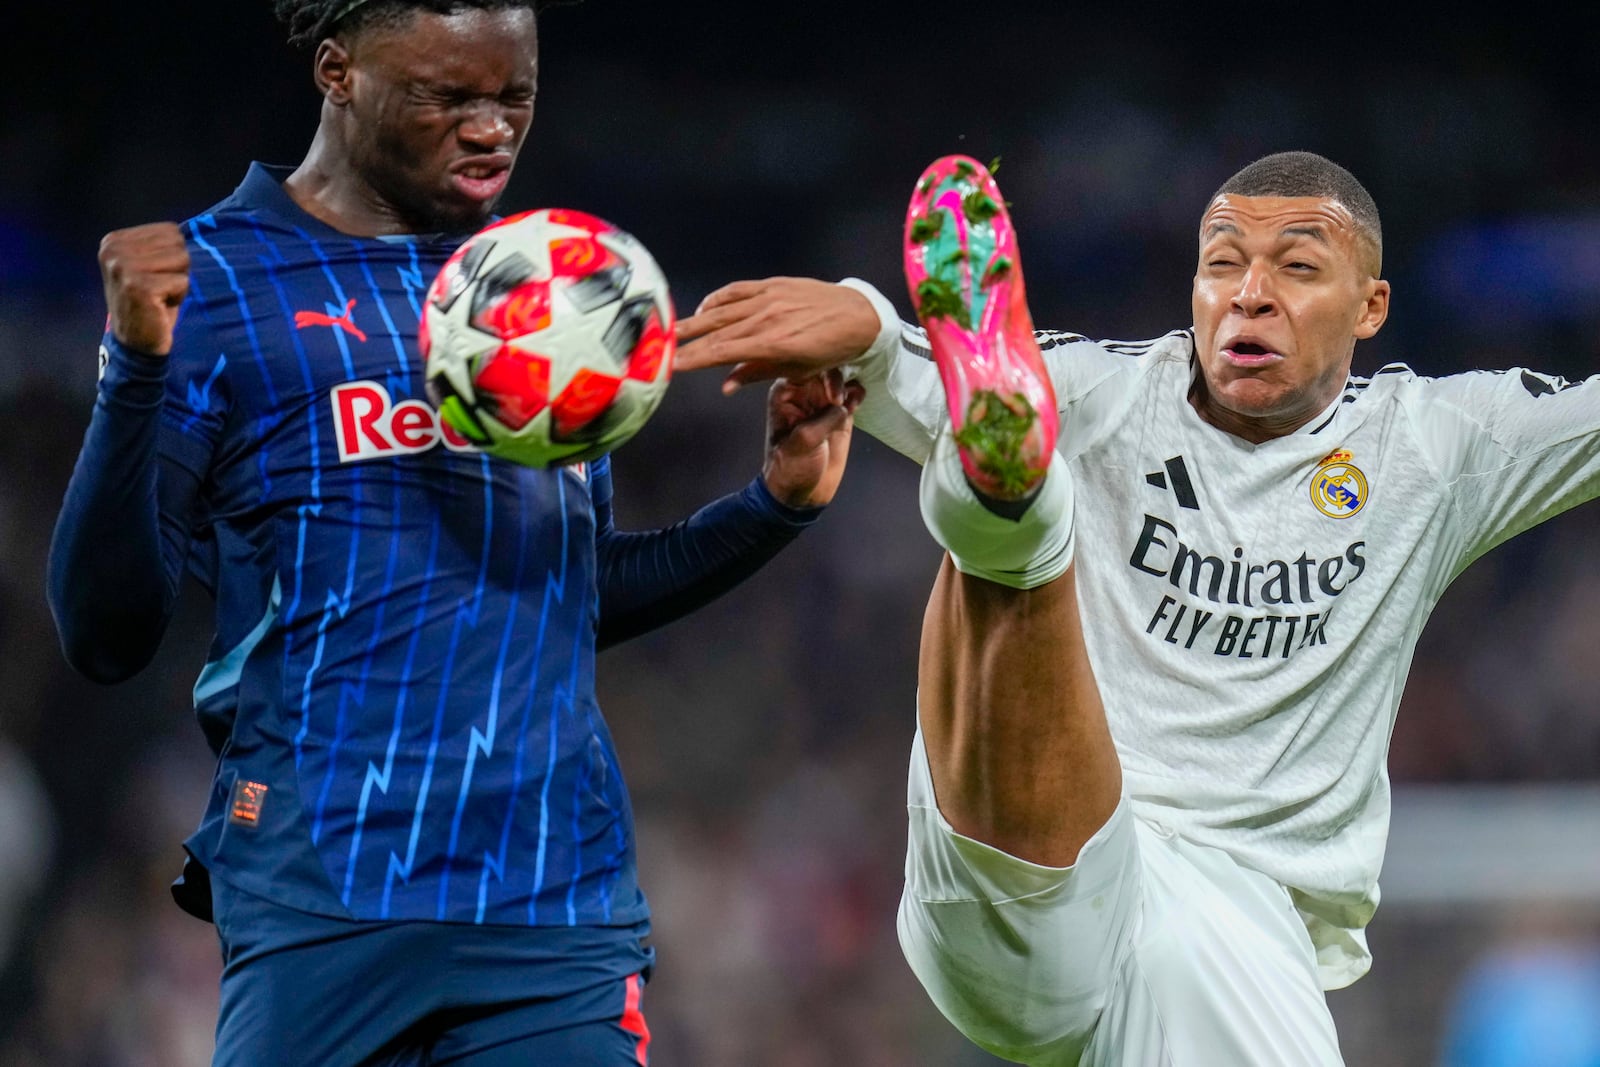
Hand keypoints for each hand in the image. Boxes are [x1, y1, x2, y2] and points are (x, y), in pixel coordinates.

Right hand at [99, 222, 190, 355]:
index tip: (156, 277)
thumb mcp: (150, 266)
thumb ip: (162, 245)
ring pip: (183, 260)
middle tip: (160, 290)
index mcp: (115, 239)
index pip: (171, 231)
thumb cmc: (151, 303)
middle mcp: (114, 249)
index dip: (174, 257)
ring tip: (161, 297)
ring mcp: (123, 267)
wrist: (136, 343)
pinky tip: (161, 306)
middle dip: (178, 269)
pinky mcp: (138, 286)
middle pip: (178, 244)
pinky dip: (180, 296)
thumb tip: (198, 228)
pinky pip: (183, 282)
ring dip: (180, 282)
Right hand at [675, 277, 881, 394]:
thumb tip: (725, 385)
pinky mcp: (772, 284)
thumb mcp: (798, 370)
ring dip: (694, 320)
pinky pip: (737, 291)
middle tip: (656, 347)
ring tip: (672, 329)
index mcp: (772, 344)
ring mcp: (768, 298)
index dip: (693, 359)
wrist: (859, 315)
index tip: (670, 366)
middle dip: (685, 340)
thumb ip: (757, 374)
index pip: (721, 353)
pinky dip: (717, 299)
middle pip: (714, 331)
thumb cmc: (831, 350)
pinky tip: (704, 309)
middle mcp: (765, 318)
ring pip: (721, 310)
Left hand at [762, 370, 865, 508]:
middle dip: (837, 378)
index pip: (804, 365)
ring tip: (849, 406)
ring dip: (849, 385)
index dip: (821, 372)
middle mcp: (804, 392)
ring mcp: (823, 401)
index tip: (832, 395)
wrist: (802, 494)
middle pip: (825, 366)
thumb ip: (823, 418)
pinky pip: (853, 393)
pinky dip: (857, 394)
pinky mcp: (840, 414)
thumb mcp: (803, 442)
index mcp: (785, 392)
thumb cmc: (791, 468)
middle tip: (839, 402)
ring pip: (842, 376)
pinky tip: (855, 406)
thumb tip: (843, 406)